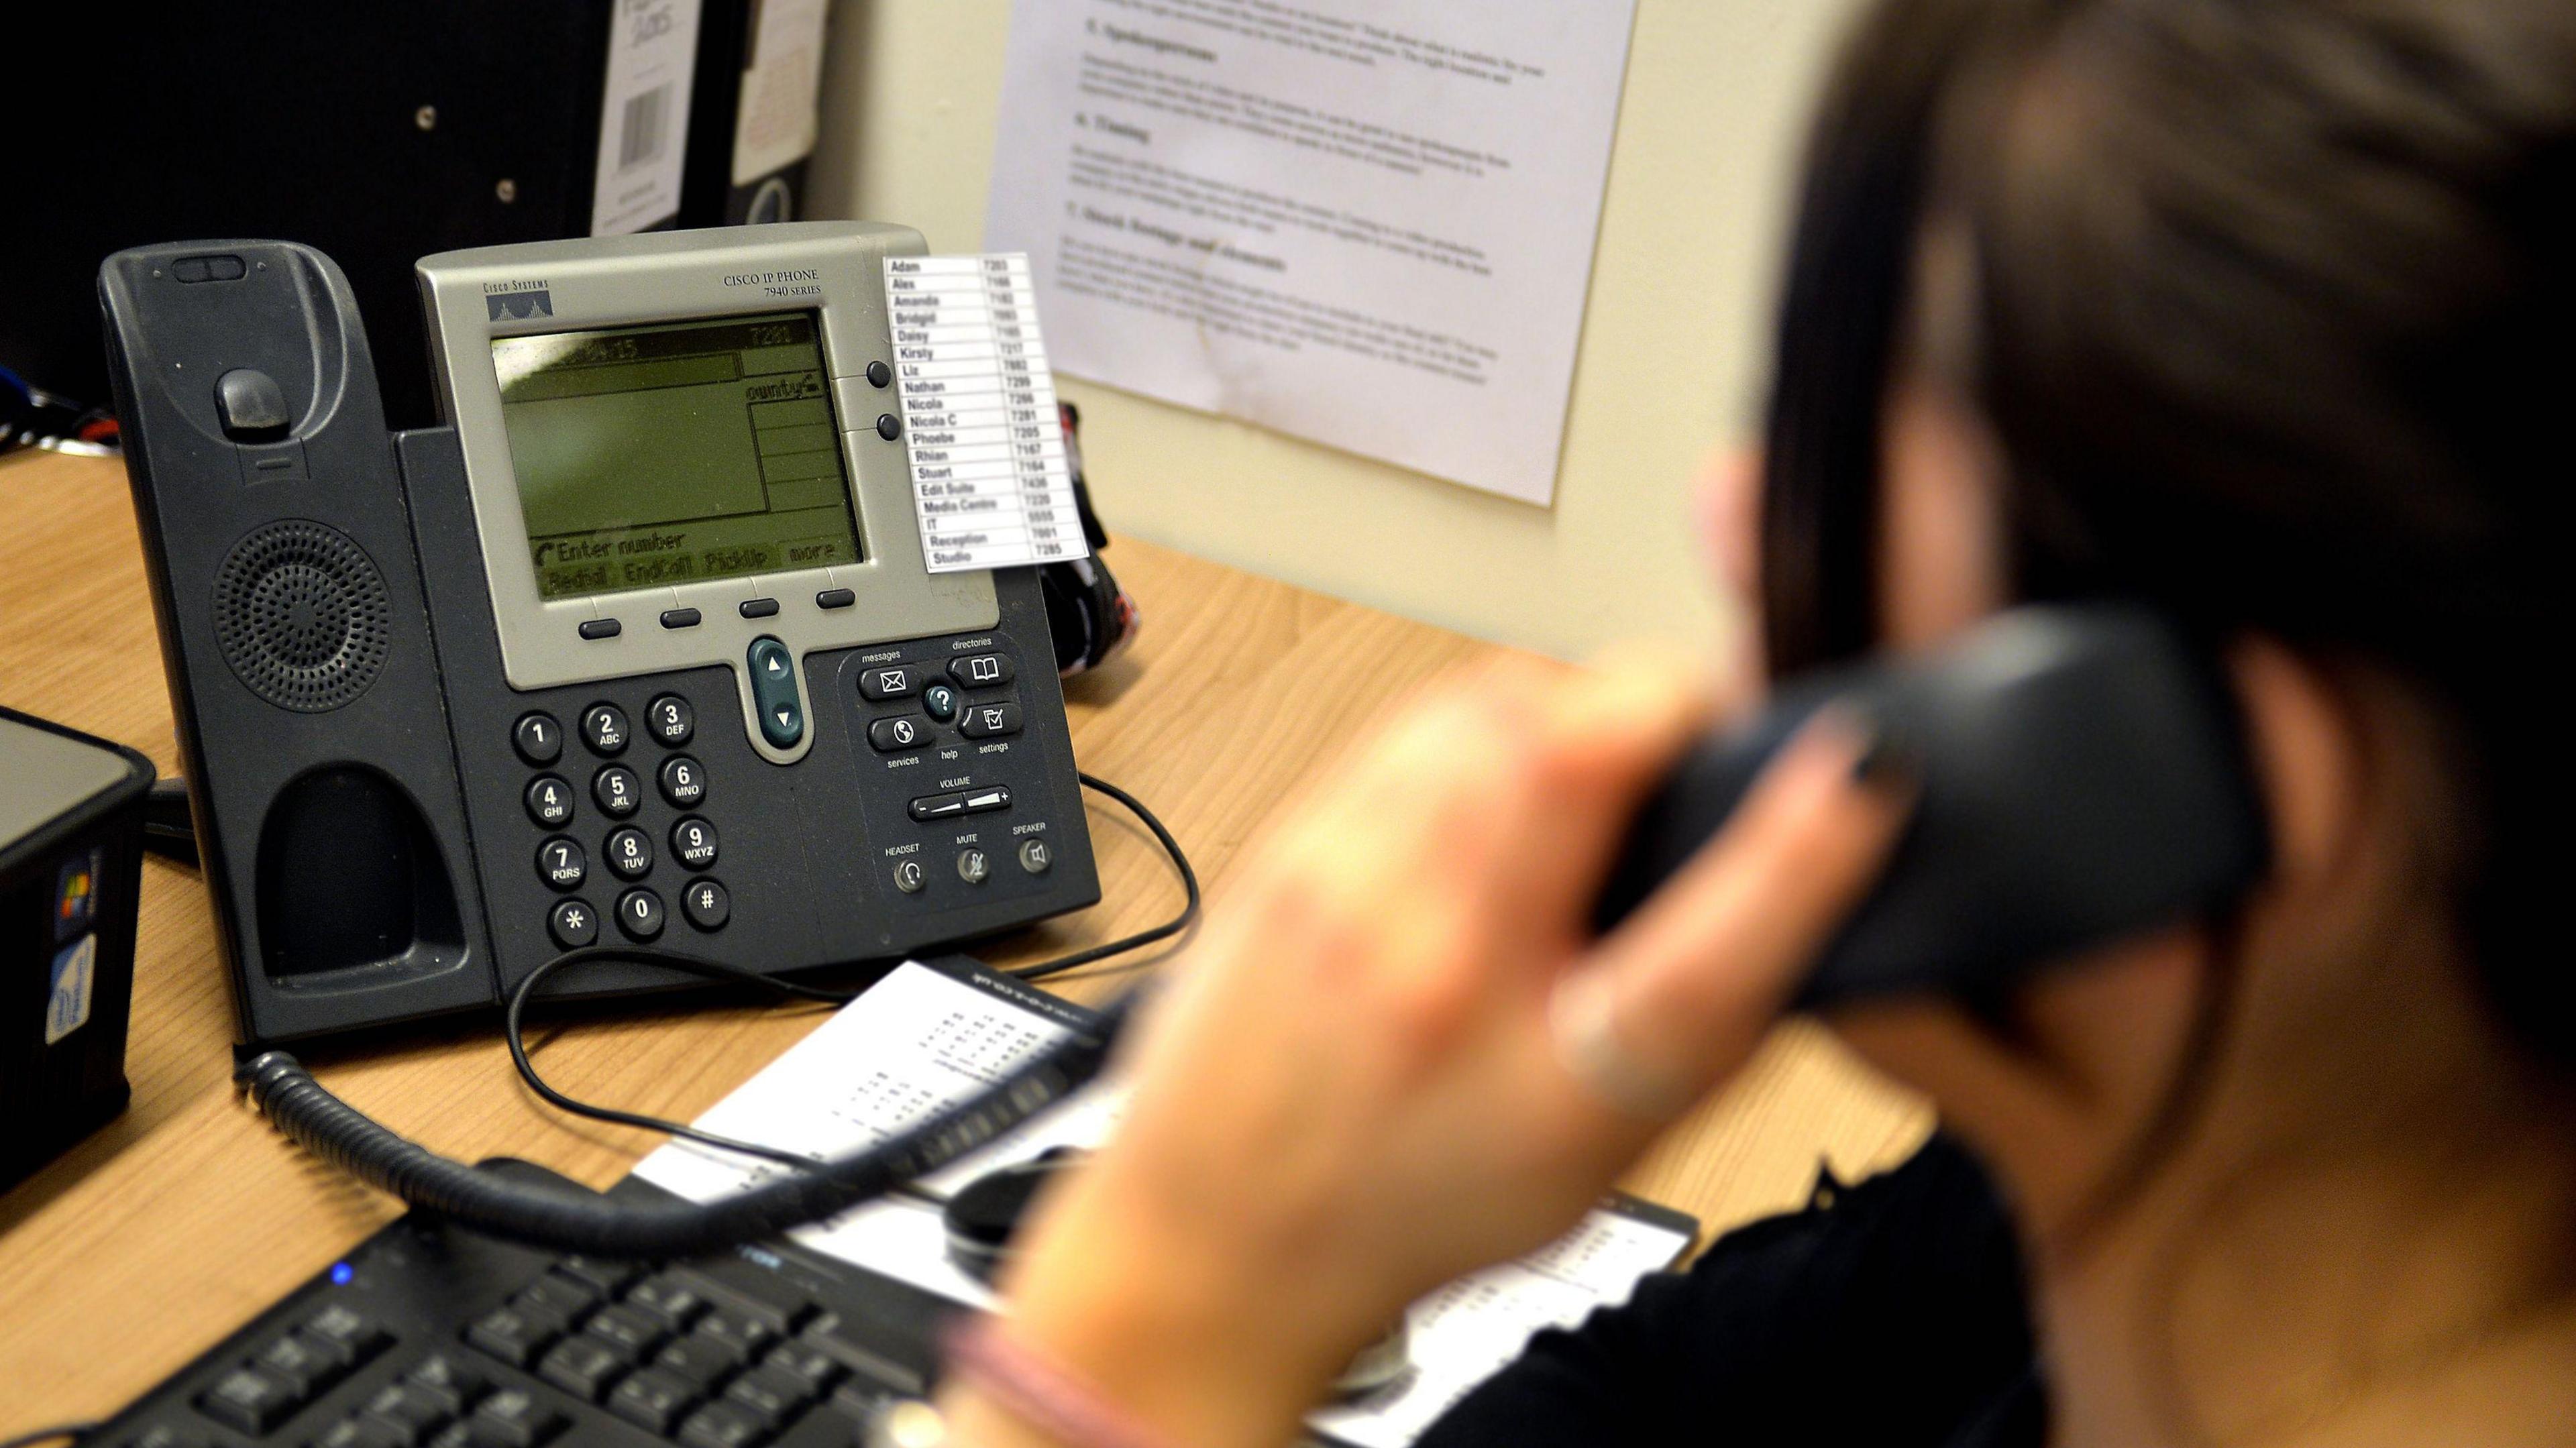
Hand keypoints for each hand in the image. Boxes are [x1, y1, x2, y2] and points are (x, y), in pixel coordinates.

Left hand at [954, 656, 1912, 1447]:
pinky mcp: (1291, 844)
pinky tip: (1497, 777)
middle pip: (1572, 764)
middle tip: (1697, 734)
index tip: (1862, 771)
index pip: (1696, 965)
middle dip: (1666, 707)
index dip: (1801, 852)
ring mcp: (1344, 896)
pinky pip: (1415, 723)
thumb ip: (1704, 1020)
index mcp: (1541, 1096)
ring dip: (1574, 708)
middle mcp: (1433, 984)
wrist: (1219, 1237)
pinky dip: (1484, 724)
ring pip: (1490, 709)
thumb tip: (1799, 869)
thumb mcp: (1599, 1154)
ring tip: (1596, 764)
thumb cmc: (1411, 1202)